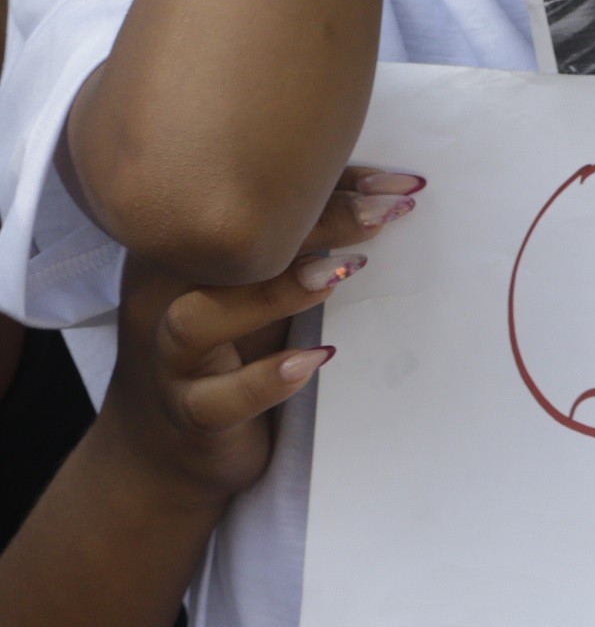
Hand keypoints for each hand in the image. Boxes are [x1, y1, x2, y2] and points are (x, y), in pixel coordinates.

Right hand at [91, 164, 417, 502]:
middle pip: (224, 249)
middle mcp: (164, 297)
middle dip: (310, 223)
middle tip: (381, 215)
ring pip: (199, 320)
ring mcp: (169, 359)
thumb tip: (390, 190)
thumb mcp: (268, 283)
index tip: (395, 184)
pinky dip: (265, 380)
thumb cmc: (234, 342)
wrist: (170, 445)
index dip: (324, 186)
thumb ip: (311, 238)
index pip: (250, 204)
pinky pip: (214, 400)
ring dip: (274, 294)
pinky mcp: (188, 414)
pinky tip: (317, 358)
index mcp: (184, 250)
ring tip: (339, 275)